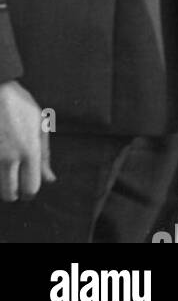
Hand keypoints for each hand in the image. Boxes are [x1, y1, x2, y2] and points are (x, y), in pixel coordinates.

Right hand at [0, 80, 54, 200]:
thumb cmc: (19, 105)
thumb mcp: (39, 124)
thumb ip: (44, 154)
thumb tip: (50, 180)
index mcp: (29, 150)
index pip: (31, 188)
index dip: (30, 191)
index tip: (27, 188)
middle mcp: (9, 158)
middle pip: (9, 195)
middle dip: (13, 192)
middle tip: (14, 181)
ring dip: (1, 182)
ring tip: (6, 165)